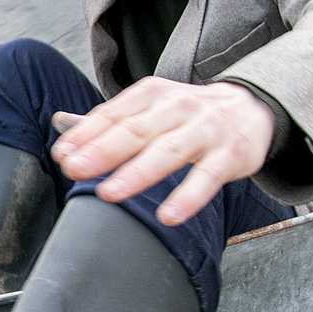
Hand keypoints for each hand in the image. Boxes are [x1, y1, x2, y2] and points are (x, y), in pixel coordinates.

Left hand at [52, 79, 274, 226]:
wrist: (251, 108)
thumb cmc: (187, 115)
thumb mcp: (149, 109)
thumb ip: (109, 122)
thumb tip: (61, 130)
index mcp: (151, 95)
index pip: (113, 114)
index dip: (86, 135)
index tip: (62, 156)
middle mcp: (177, 107)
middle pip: (136, 130)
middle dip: (103, 151)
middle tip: (74, 170)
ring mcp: (205, 130)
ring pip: (168, 151)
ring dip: (137, 173)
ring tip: (109, 193)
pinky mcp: (230, 154)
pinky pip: (207, 177)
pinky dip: (188, 197)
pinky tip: (168, 216)